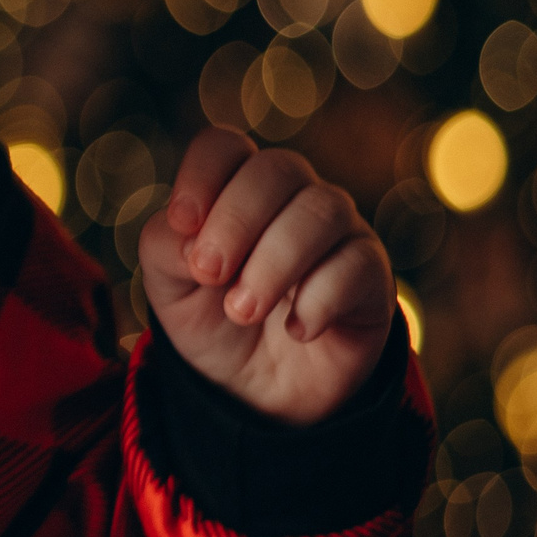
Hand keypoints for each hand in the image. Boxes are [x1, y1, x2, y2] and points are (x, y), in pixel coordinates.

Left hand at [139, 128, 393, 426]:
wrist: (256, 390)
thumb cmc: (211, 319)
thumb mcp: (169, 286)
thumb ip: (165, 247)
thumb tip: (191, 232)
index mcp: (236, 188)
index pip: (224, 147)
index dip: (201, 174)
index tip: (181, 222)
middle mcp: (293, 197)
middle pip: (278, 169)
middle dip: (235, 221)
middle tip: (210, 274)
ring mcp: (338, 232)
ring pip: (322, 211)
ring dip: (273, 264)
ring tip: (241, 311)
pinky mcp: (371, 276)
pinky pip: (357, 265)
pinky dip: (318, 300)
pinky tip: (295, 331)